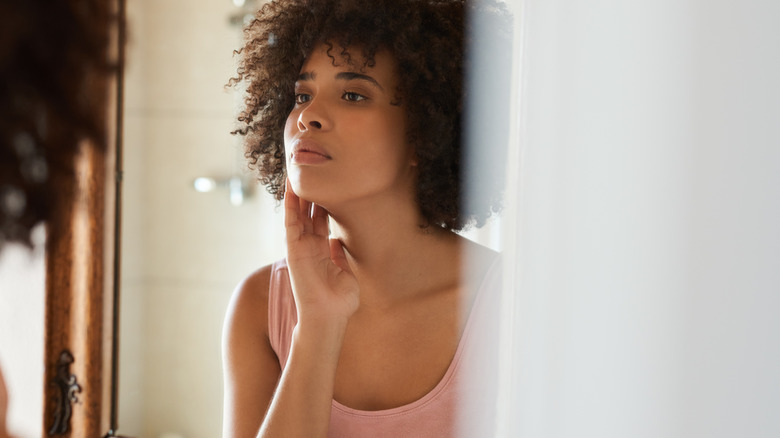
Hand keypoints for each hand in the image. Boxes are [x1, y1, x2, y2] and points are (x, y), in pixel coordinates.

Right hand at [284, 179, 358, 323]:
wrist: (329, 318)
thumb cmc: (338, 303)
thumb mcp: (345, 274)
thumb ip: (339, 256)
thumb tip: (337, 242)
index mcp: (322, 251)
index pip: (321, 221)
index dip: (322, 203)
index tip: (327, 184)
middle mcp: (310, 246)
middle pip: (309, 213)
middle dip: (310, 193)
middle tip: (311, 170)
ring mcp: (301, 247)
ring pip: (298, 214)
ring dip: (298, 193)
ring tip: (297, 171)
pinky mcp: (294, 250)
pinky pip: (291, 223)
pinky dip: (290, 205)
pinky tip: (291, 188)